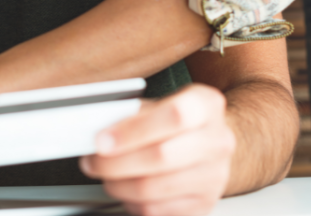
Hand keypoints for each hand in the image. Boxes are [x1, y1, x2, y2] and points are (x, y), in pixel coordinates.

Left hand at [79, 85, 234, 215]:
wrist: (207, 144)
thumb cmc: (175, 123)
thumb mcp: (157, 105)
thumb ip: (130, 114)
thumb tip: (97, 129)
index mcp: (206, 105)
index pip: (174, 115)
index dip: (133, 130)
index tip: (102, 140)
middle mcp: (217, 141)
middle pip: (161, 156)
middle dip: (116, 162)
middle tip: (93, 161)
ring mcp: (214, 176)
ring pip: (154, 188)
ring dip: (118, 185)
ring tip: (106, 176)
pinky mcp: (203, 204)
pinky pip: (156, 210)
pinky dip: (131, 202)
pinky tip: (126, 189)